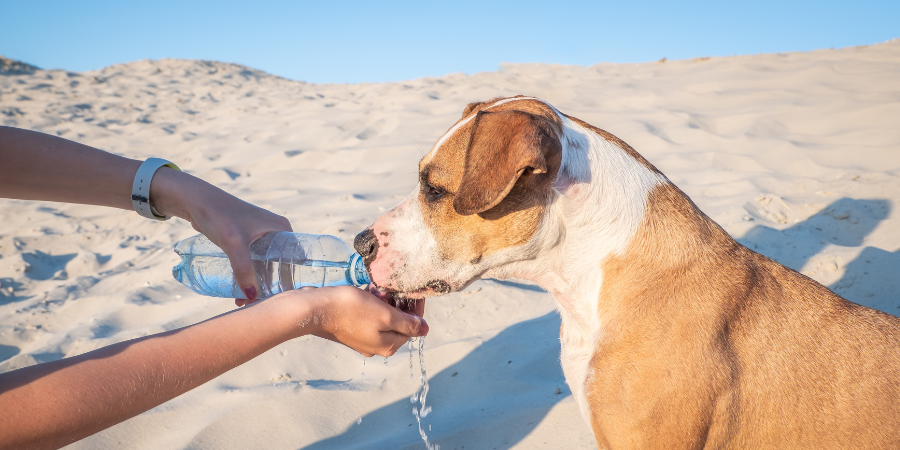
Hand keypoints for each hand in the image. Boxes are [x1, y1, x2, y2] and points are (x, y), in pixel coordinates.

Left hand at [149, 168, 291, 305]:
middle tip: (259, 305)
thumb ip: (243, 269)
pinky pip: (252, 263)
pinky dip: (248, 276)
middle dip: (270, 286)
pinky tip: (240, 290)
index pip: (295, 259)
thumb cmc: (219, 215)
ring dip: (256, 283)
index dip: (290, 280)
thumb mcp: (234, 243)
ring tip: (245, 301)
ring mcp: (261, 237)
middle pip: (279, 266)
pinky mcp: (247, 241)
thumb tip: (251, 297)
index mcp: (282, 229)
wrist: (196, 201)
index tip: (281, 299)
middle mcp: (275, 232)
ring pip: (264, 266)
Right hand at [291, 286, 428, 356]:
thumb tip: (426, 330)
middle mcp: (377, 347)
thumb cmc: (352, 310)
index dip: (415, 308)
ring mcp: (363, 340)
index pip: (413, 327)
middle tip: (394, 288)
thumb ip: (407, 324)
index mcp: (389, 346)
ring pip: (384, 319)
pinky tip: (368, 294)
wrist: (316, 309)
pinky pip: (369, 318)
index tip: (414, 290)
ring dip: (386, 303)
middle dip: (399, 305)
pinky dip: (372, 305)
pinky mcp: (351, 330)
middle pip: (398, 324)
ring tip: (379, 290)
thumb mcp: (386, 315)